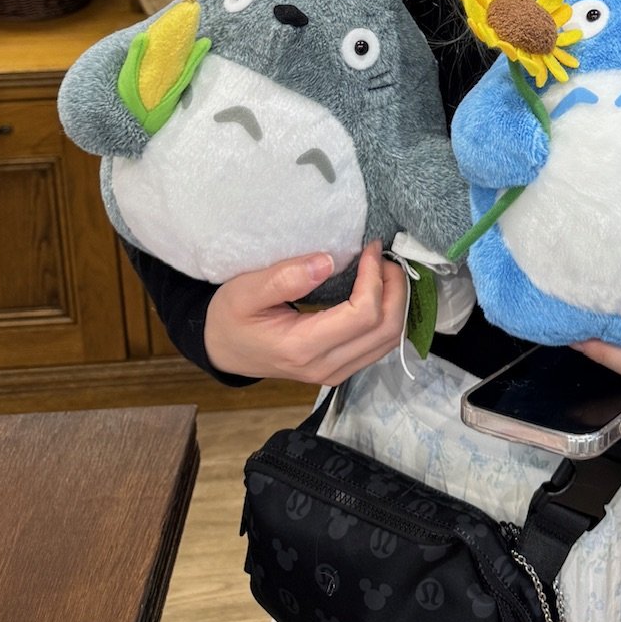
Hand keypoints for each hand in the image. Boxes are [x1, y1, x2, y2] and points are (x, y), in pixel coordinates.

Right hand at [204, 243, 408, 385]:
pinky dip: (387, 316)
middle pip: (386, 330)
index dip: (375, 278)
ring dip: (396, 302)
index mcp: (302, 347)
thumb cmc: (231, 317)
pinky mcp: (340, 369)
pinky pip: (378, 345)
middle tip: (383, 256)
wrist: (223, 350)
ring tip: (383, 269)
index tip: (370, 249)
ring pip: (388, 341)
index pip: (363, 315)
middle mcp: (324, 366)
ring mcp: (334, 372)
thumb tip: (327, 262)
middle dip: (395, 288)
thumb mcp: (245, 291)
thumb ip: (284, 278)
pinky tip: (377, 291)